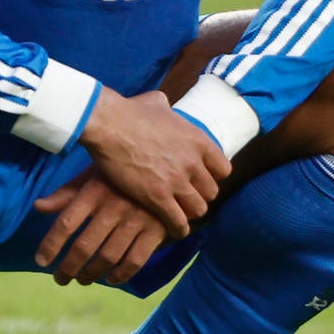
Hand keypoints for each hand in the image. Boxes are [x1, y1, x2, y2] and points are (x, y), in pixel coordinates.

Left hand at [33, 173, 169, 286]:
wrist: (171, 169)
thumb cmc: (124, 172)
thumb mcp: (95, 174)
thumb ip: (67, 193)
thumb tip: (38, 207)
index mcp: (96, 190)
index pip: (66, 223)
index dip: (50, 245)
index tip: (41, 261)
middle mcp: (114, 206)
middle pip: (85, 247)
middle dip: (68, 268)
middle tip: (60, 279)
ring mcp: (137, 220)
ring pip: (108, 258)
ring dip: (92, 274)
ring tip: (83, 279)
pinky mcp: (157, 230)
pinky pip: (135, 261)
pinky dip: (121, 275)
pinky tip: (111, 279)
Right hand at [77, 88, 229, 236]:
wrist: (110, 124)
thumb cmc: (130, 111)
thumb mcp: (157, 103)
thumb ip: (167, 107)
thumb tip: (164, 104)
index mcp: (198, 140)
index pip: (223, 169)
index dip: (212, 176)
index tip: (201, 179)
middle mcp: (193, 162)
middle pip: (211, 192)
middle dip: (200, 196)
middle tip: (187, 199)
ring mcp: (177, 181)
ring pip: (198, 209)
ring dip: (189, 213)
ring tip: (180, 215)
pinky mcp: (158, 197)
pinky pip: (178, 221)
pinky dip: (178, 229)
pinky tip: (173, 231)